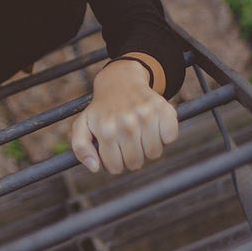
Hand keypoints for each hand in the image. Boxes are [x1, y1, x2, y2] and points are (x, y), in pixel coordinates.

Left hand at [70, 59, 178, 173]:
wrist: (121, 82)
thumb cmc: (102, 109)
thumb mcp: (83, 125)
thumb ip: (81, 148)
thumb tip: (95, 168)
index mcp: (107, 130)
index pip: (116, 168)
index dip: (114, 162)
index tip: (114, 150)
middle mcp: (127, 123)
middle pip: (136, 163)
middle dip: (131, 157)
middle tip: (127, 142)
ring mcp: (147, 115)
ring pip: (154, 154)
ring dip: (148, 148)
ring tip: (139, 134)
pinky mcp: (163, 109)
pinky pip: (170, 138)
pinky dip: (165, 136)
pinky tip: (153, 127)